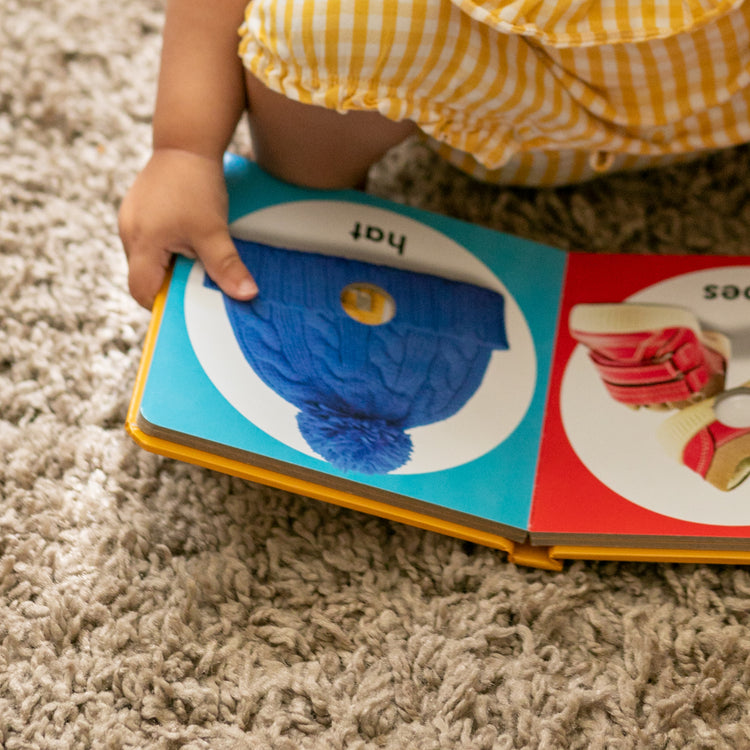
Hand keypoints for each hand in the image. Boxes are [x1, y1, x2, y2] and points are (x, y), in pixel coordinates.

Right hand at [118, 148, 257, 308]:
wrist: (186, 143)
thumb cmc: (196, 185)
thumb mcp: (214, 231)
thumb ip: (226, 266)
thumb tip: (247, 295)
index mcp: (142, 242)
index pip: (141, 290)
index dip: (162, 304)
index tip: (187, 307)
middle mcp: (129, 233)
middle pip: (143, 277)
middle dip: (170, 285)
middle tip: (198, 285)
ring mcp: (131, 221)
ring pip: (147, 260)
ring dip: (170, 266)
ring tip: (196, 259)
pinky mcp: (138, 212)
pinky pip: (150, 243)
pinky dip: (167, 250)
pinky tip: (189, 242)